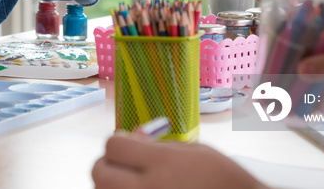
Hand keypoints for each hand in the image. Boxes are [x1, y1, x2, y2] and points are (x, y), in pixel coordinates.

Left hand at [92, 134, 266, 188]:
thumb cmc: (224, 181)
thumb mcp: (196, 151)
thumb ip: (158, 146)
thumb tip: (130, 139)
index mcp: (164, 164)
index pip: (113, 145)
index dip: (120, 142)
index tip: (130, 146)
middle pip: (99, 172)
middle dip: (108, 164)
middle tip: (125, 166)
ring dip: (113, 185)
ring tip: (136, 183)